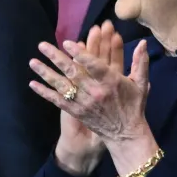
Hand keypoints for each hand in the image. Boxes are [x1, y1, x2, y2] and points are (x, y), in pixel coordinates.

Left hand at [31, 22, 154, 160]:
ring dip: (46, 73)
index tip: (67, 42)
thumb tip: (144, 42)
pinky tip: (32, 84)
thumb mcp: (141, 84)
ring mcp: (84, 103)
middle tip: (43, 45)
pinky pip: (58, 101)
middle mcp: (96, 92)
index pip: (94, 65)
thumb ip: (140, 62)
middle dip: (56, 58)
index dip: (80, 53)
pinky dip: (44, 92)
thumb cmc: (134, 106)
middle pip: (73, 72)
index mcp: (112, 82)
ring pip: (62, 85)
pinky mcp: (76, 113)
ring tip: (33, 61)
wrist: (125, 135)